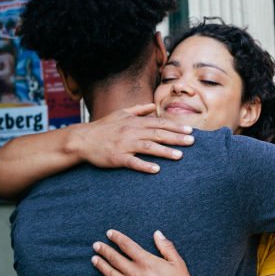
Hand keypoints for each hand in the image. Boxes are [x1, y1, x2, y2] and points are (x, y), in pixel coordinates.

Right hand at [71, 104, 193, 172]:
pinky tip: (156, 169)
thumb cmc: (103, 127)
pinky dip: (144, 165)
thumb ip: (138, 110)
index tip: (190, 130)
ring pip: (148, 147)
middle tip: (192, 142)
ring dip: (165, 152)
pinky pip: (132, 162)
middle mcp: (132, 132)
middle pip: (158, 134)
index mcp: (134, 122)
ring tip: (179, 156)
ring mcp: (125, 144)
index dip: (176, 127)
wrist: (82, 139)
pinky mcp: (117, 157)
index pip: (159, 123)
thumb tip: (152, 106)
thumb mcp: (121, 114)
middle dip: (176, 138)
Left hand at [93, 229, 202, 275]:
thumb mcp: (177, 262)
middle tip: (96, 245)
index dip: (117, 238)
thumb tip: (157, 233)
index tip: (109, 233)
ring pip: (110, 274)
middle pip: (115, 258)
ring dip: (101, 266)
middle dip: (104, 250)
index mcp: (146, 262)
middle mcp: (135, 273)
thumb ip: (166, 246)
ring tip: (94, 259)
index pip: (127, 245)